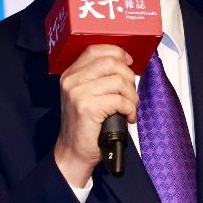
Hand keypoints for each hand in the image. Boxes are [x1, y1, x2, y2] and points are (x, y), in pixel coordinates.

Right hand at [53, 45, 137, 187]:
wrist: (73, 152)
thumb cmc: (85, 126)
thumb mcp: (87, 95)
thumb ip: (99, 77)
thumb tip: (125, 62)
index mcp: (71, 74)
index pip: (96, 49)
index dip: (117, 53)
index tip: (129, 64)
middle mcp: (72, 80)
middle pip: (111, 62)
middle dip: (129, 77)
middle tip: (130, 94)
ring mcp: (78, 93)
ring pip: (119, 81)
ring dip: (132, 96)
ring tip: (130, 108)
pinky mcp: (87, 107)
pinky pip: (119, 100)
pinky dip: (130, 109)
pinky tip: (128, 118)